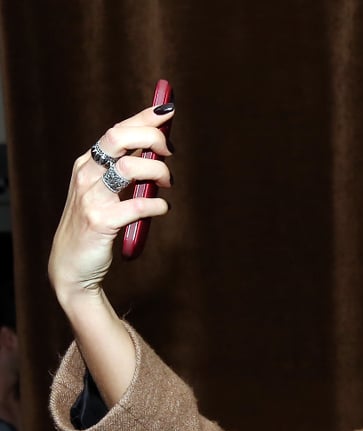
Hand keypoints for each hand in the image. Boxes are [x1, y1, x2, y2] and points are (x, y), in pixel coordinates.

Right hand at [48, 103, 174, 307]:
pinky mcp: (100, 221)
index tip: (168, 112)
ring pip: (130, 167)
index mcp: (88, 163)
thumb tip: (158, 153)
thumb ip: (125, 174)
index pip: (117, 130)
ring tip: (167, 185)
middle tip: (170, 152)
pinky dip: (157, 205)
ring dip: (158, 172)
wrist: (72, 265)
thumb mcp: (104, 194)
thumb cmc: (95, 226)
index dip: (144, 118)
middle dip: (151, 137)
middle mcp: (86, 174)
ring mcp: (91, 197)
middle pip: (118, 137)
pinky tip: (163, 208)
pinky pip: (137, 205)